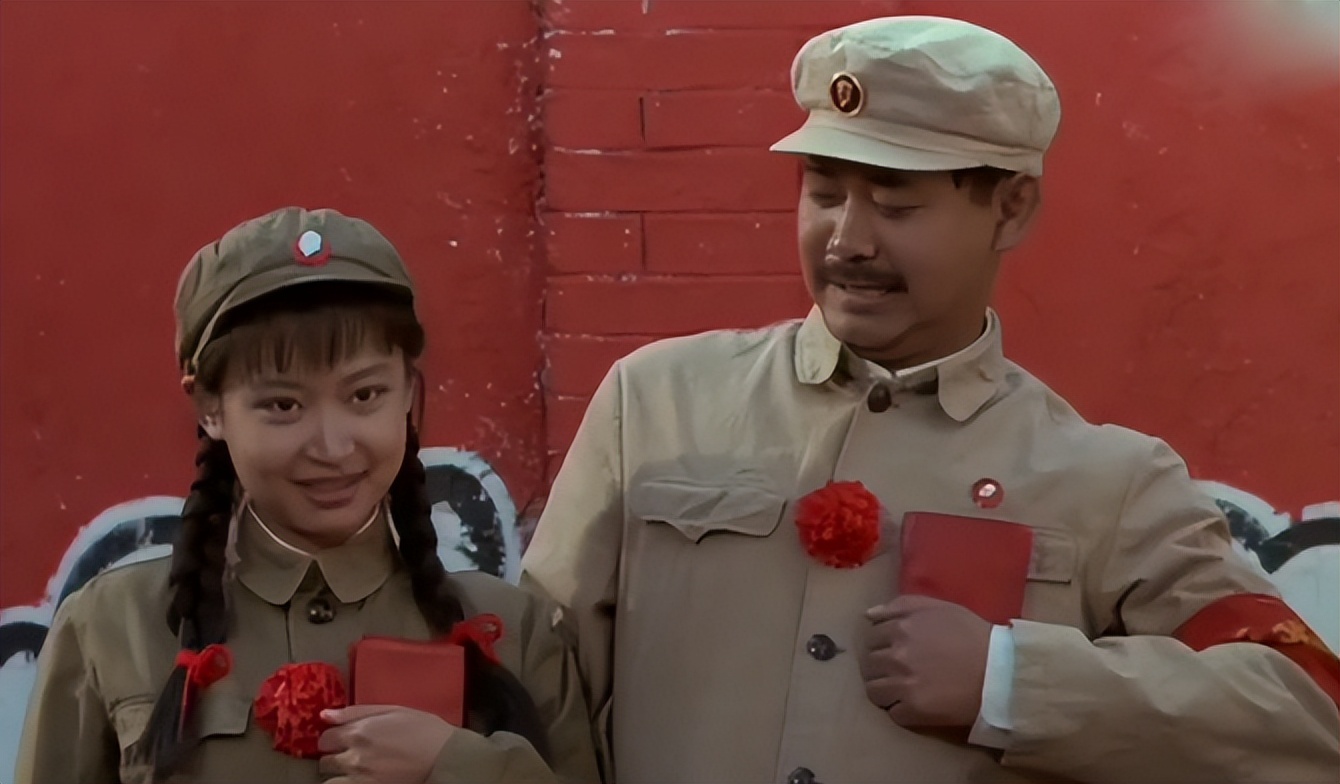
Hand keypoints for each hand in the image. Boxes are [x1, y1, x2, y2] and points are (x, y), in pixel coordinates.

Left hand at [317, 705, 455, 783]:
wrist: (443, 756)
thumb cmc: (423, 729)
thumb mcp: (392, 710)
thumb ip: (356, 712)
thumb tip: (325, 715)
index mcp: (359, 731)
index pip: (325, 737)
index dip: (332, 738)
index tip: (341, 739)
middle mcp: (354, 755)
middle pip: (325, 760)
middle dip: (334, 756)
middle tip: (350, 755)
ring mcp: (360, 776)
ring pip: (330, 779)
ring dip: (338, 774)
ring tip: (354, 771)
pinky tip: (360, 779)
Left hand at [858, 594, 993, 727]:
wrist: (1000, 671)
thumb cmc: (972, 634)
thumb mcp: (938, 607)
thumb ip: (900, 605)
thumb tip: (868, 615)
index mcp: (900, 628)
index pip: (871, 637)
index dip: (881, 644)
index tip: (893, 649)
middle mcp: (896, 656)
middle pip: (868, 664)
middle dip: (879, 667)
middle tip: (897, 671)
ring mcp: (903, 684)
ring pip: (874, 691)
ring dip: (885, 690)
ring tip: (903, 690)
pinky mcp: (913, 710)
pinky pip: (892, 713)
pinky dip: (901, 710)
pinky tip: (915, 704)